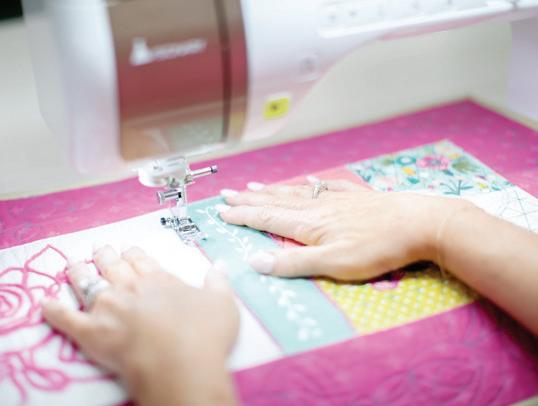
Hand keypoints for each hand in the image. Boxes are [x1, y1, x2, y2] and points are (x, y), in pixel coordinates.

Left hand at [41, 246, 238, 405]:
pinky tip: (45, 303)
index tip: (127, 249)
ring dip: (79, 272)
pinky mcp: (91, 332)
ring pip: (87, 283)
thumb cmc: (205, 334)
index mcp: (159, 279)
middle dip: (105, 255)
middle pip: (113, 265)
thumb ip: (218, 282)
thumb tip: (219, 264)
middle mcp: (131, 288)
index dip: (133, 254)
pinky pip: (66, 318)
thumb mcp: (223, 304)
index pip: (141, 260)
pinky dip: (54, 310)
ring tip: (73, 264)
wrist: (181, 364)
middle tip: (99, 248)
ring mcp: (109, 308)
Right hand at [220, 180, 470, 280]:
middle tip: (227, 194)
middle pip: (276, 201)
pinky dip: (311, 185)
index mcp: (309, 224)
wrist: (419, 224)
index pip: (266, 218)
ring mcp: (337, 199)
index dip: (242, 215)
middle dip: (249, 199)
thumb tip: (256, 261)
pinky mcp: (356, 197)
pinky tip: (309, 182)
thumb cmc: (378, 248)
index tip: (221, 211)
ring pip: (296, 193)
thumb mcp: (335, 264)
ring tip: (254, 186)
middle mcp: (318, 207)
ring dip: (272, 191)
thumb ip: (295, 263)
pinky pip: (325, 187)